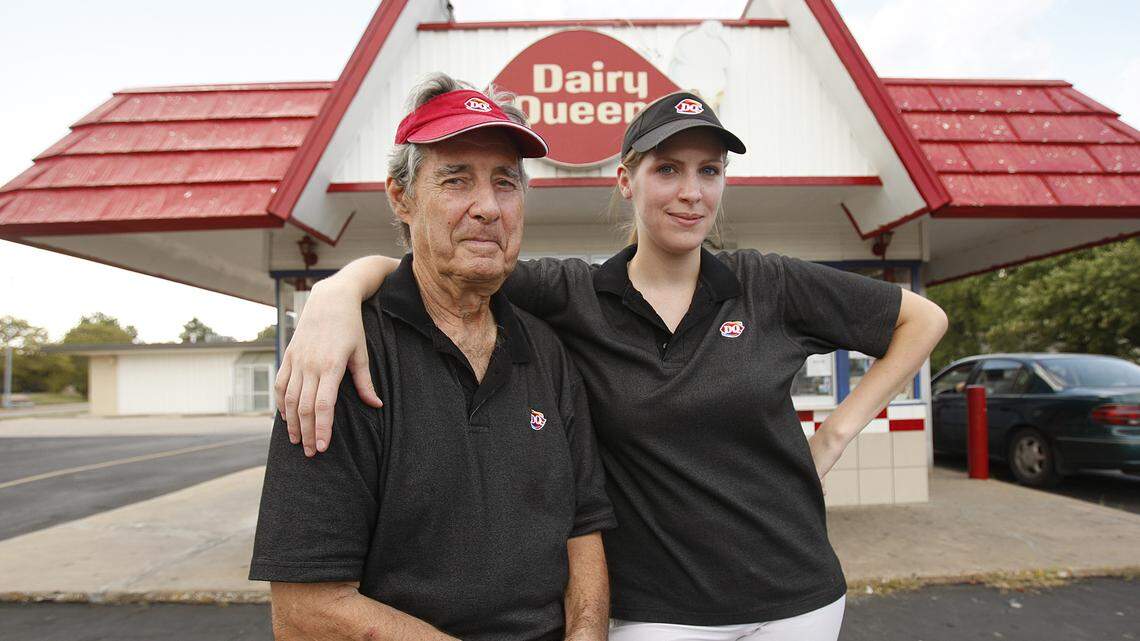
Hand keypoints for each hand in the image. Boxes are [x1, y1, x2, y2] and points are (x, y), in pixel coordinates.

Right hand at [274, 279, 381, 456]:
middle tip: (311, 453)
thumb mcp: (361, 353)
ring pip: (289, 399)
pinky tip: (286, 418)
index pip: (323, 405)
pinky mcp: (288, 355)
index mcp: (331, 366)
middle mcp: (310, 365)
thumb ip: (365, 382)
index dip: (322, 428)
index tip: (323, 447)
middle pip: (304, 407)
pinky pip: (280, 385)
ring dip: (292, 423)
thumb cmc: (351, 326)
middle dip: (307, 433)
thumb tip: (376, 406)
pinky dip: (281, 404)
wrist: (330, 299)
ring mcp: (297, 360)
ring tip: (297, 442)